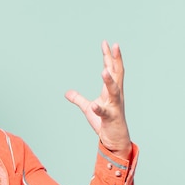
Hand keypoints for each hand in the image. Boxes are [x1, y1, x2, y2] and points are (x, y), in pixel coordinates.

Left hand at [65, 41, 131, 159]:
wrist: (115, 140)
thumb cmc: (104, 123)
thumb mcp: (89, 109)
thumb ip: (78, 99)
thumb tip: (67, 93)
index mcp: (111, 92)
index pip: (112, 70)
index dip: (109, 57)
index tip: (107, 43)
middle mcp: (116, 96)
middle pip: (117, 74)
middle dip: (116, 60)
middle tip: (114, 46)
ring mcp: (115, 107)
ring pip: (114, 91)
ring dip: (109, 81)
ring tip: (104, 70)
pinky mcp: (111, 119)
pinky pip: (104, 113)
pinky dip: (99, 109)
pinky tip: (94, 105)